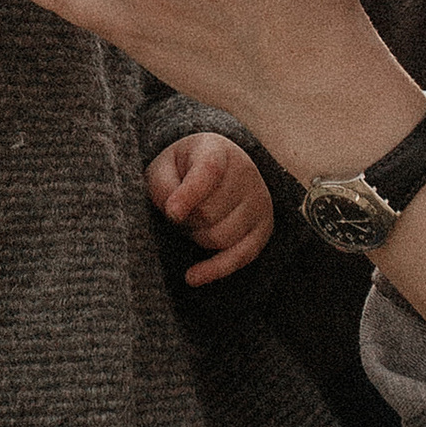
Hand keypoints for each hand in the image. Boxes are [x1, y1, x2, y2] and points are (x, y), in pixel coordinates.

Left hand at [146, 130, 273, 285]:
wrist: (218, 168)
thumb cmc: (183, 169)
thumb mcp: (163, 166)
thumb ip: (162, 184)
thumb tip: (175, 213)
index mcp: (217, 150)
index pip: (208, 172)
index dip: (190, 193)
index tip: (172, 213)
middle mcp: (246, 172)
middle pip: (208, 212)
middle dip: (186, 219)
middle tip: (180, 210)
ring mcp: (259, 201)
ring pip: (220, 237)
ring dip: (198, 237)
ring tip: (194, 222)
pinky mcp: (263, 228)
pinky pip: (240, 257)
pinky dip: (214, 269)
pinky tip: (192, 277)